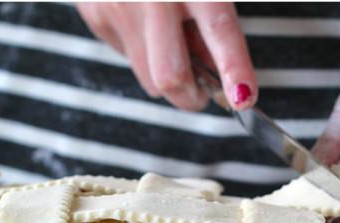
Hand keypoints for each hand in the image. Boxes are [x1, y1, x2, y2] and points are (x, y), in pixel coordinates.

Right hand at [77, 2, 256, 110]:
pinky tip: (144, 17)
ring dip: (167, 72)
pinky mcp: (95, 15)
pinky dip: (143, 49)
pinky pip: (127, 56)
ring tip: (172, 35)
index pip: (219, 31)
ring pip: (148, 77)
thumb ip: (214, 20)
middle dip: (190, 96)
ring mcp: (117, 7)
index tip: (244, 98)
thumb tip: (217, 71)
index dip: (234, 69)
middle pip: (170, 77)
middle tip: (204, 91)